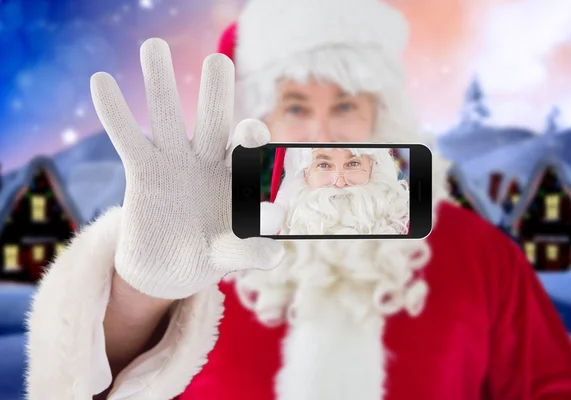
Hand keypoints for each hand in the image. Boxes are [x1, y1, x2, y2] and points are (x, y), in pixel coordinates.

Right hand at [90, 38, 282, 298]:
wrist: (169, 269)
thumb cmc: (208, 256)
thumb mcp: (228, 255)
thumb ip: (248, 249)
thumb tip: (276, 253)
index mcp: (237, 175)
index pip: (248, 148)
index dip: (250, 137)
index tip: (250, 132)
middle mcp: (207, 160)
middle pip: (213, 119)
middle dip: (215, 91)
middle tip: (218, 62)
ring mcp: (174, 162)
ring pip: (167, 116)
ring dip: (159, 82)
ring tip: (152, 46)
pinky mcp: (143, 171)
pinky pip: (127, 138)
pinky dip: (115, 113)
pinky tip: (101, 81)